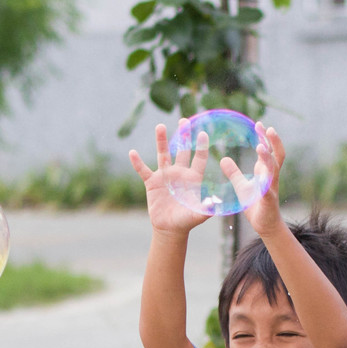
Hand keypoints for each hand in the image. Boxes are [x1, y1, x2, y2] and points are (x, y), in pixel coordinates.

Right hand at [129, 120, 211, 236]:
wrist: (170, 228)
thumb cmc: (186, 221)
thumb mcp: (197, 215)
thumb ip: (205, 209)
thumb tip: (214, 204)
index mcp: (192, 178)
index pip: (198, 159)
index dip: (201, 146)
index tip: (203, 133)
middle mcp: (179, 173)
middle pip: (181, 150)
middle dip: (183, 136)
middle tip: (184, 120)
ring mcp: (165, 176)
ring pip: (163, 154)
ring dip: (161, 141)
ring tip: (160, 126)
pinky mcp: (152, 182)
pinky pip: (143, 170)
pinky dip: (137, 162)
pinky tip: (132, 153)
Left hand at [222, 123, 284, 237]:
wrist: (265, 225)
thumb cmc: (255, 205)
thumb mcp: (241, 186)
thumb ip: (234, 173)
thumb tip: (223, 159)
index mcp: (266, 172)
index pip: (268, 150)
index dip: (265, 138)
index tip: (259, 124)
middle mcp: (271, 177)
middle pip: (276, 155)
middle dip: (273, 142)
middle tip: (267, 128)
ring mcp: (271, 189)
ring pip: (273, 170)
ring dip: (267, 158)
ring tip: (260, 148)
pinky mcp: (269, 202)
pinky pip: (267, 192)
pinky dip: (265, 185)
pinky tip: (262, 180)